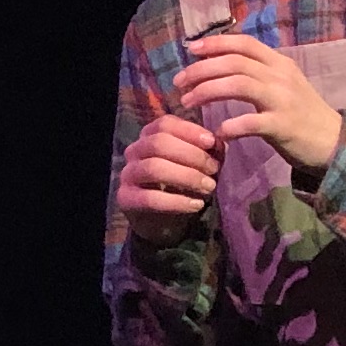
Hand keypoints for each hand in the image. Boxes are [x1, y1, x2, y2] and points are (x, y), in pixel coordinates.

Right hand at [115, 111, 220, 242]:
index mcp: (150, 136)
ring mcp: (128, 174)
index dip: (189, 131)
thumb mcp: (199, 166)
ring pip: (154, 168)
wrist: (163, 222)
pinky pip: (149, 198)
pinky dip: (176, 202)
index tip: (211, 142)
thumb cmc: (181, 186)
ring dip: (186, 177)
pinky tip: (196, 205)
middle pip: (158, 143)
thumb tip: (220, 144)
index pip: (165, 124)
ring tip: (209, 187)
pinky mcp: (126, 199)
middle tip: (213, 169)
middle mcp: (135, 151)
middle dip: (191, 155)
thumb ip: (208, 153)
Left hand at [180, 29, 345, 175]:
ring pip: (238, 84)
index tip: (191, 49)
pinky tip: (218, 133)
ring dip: (208, 91)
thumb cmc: (301, 113)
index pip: (244, 43)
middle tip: (179, 83)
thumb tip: (221, 64)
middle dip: (201, 70)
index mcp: (279, 63)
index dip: (215, 43)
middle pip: (234, 63)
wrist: (333, 141)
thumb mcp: (282, 84)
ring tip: (188, 102)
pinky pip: (251, 122)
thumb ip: (257, 73)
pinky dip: (230, 126)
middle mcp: (280, 76)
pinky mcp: (283, 125)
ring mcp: (283, 99)